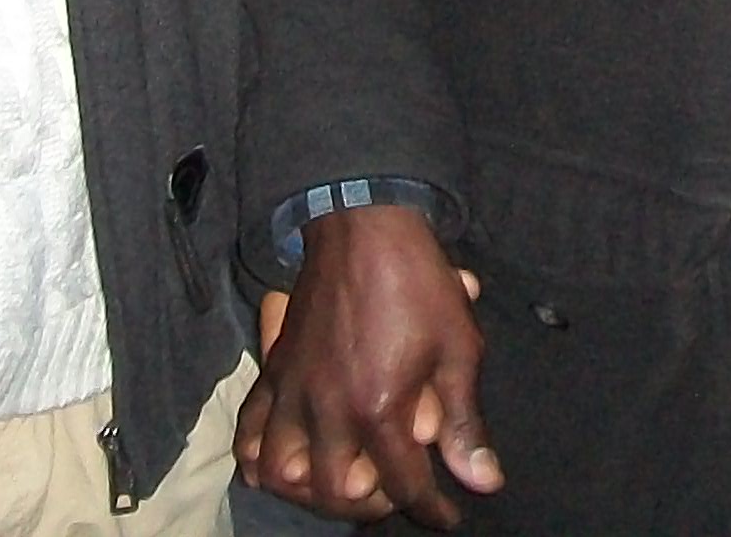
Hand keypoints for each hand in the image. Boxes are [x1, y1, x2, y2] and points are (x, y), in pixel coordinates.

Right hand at [237, 205, 501, 526]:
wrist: (364, 223)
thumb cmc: (418, 281)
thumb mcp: (458, 347)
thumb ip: (464, 421)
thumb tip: (483, 481)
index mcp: (378, 406)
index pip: (404, 484)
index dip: (431, 508)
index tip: (447, 514)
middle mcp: (328, 408)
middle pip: (336, 492)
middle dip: (370, 504)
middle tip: (395, 489)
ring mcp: (293, 391)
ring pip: (281, 474)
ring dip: (311, 490)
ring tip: (343, 479)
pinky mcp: (273, 371)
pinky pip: (248, 433)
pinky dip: (260, 458)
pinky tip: (288, 460)